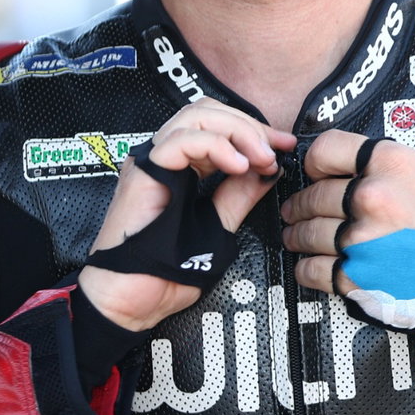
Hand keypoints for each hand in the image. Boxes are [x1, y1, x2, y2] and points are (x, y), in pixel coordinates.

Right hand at [78, 99, 295, 331]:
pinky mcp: (143, 174)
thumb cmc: (166, 273)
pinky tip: (238, 166)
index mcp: (182, 167)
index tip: (284, 146)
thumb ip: (240, 197)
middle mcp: (164, 158)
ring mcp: (151, 163)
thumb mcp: (219, 228)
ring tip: (260, 159)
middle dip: (249, 127)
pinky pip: (180, 140)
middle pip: (209, 112)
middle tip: (275, 152)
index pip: (219, 126)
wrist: (130, 302)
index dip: (255, 131)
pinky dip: (216, 145)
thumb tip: (268, 170)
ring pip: (196, 116)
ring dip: (237, 132)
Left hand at [281, 130, 414, 337]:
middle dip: (299, 206)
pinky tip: (310, 265)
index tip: (313, 174)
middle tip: (295, 212)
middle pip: (312, 196)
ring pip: (307, 233)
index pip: (324, 149)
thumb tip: (340, 170)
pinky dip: (306, 268)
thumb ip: (381, 166)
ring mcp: (361, 239)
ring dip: (296, 236)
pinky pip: (312, 270)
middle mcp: (371, 196)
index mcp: (389, 163)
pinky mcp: (356, 278)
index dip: (313, 163)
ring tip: (295, 237)